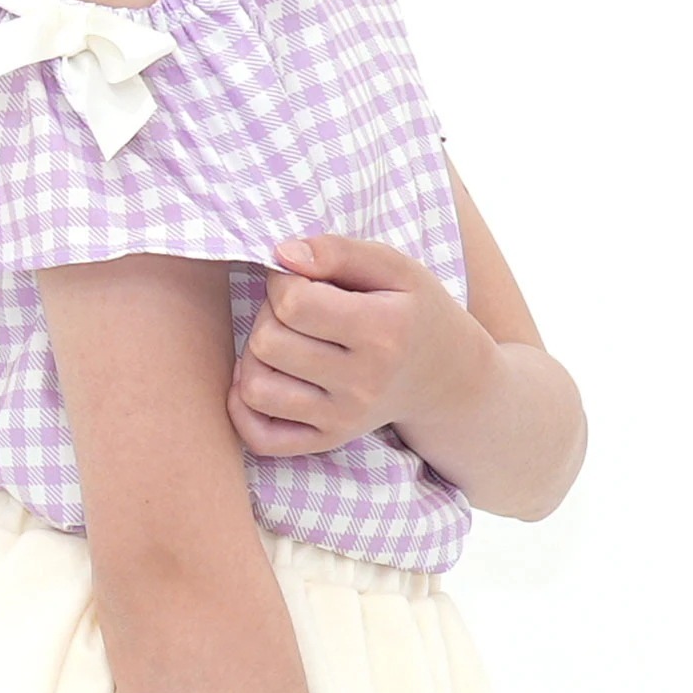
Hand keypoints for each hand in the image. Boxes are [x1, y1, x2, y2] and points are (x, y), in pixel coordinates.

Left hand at [226, 235, 466, 458]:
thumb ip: (336, 250)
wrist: (447, 376)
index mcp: (383, 331)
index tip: (303, 280)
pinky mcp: (329, 441)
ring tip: (286, 341)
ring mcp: (345, 419)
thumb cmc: (411, 309)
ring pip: (255, 387)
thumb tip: (281, 255)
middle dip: (270, 314)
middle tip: (297, 309)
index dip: (284, 281)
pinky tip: (268, 376)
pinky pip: (260, 437)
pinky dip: (245, 406)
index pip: (292, 302)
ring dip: (256, 356)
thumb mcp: (392, 266)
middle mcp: (364, 383)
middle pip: (267, 342)